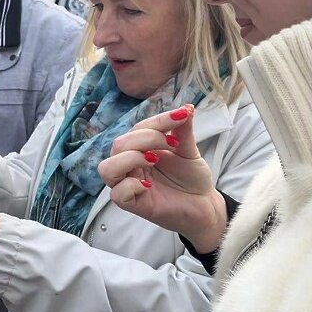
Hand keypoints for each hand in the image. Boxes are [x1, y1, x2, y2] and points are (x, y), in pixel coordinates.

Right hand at [98, 105, 226, 252]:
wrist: (204, 204)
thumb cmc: (191, 178)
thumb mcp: (188, 150)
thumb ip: (182, 130)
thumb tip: (186, 107)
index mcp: (138, 149)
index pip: (136, 129)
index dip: (157, 121)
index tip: (181, 116)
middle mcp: (129, 165)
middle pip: (118, 145)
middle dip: (145, 139)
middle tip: (171, 144)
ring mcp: (128, 184)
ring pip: (107, 168)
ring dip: (129, 159)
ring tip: (154, 160)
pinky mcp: (132, 204)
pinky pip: (117, 194)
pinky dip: (130, 186)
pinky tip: (148, 185)